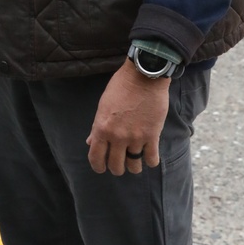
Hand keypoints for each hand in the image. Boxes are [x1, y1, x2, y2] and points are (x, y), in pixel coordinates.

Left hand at [87, 61, 169, 175]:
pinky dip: (150, 161)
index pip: (96, 158)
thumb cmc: (121, 87)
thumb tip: (90, 142)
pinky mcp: (153, 136)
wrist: (144, 76)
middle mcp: (117, 137)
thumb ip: (97, 127)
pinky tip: (149, 156)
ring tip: (135, 161)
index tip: (101, 168)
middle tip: (120, 164)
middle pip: (116, 166)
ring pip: (134, 166)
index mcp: (102, 129)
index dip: (98, 166)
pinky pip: (151, 159)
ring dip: (134, 167)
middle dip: (117, 168)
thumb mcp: (103, 105)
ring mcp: (136, 138)